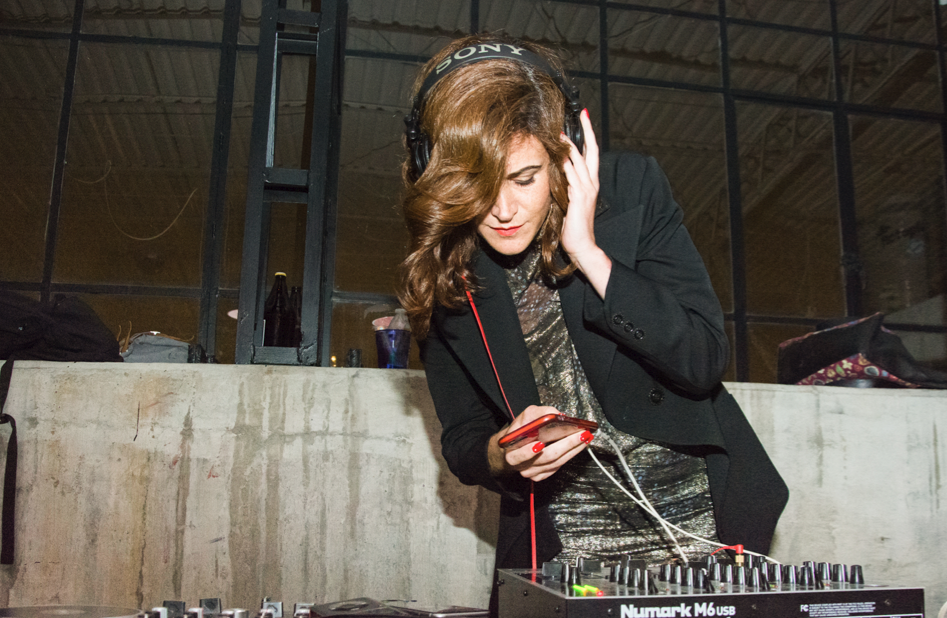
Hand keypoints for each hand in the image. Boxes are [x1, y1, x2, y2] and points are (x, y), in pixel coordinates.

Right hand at [488, 405, 592, 481]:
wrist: (513, 446)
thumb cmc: (520, 431)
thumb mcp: (525, 417)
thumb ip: (539, 414)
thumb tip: (558, 415)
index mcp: (512, 452)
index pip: (521, 454)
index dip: (530, 451)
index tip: (542, 443)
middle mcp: (521, 466)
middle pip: (547, 458)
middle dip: (566, 445)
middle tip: (581, 434)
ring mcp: (532, 473)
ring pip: (556, 463)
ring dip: (574, 450)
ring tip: (585, 438)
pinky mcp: (540, 476)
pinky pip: (558, 467)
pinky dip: (570, 455)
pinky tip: (578, 446)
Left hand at [560, 110, 610, 297]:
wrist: (582, 246)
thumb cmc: (574, 228)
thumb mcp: (569, 203)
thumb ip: (566, 188)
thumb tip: (556, 175)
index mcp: (589, 184)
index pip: (590, 155)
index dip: (588, 137)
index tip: (583, 120)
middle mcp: (591, 184)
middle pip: (591, 151)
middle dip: (587, 131)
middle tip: (583, 114)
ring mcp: (587, 190)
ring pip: (579, 161)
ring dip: (570, 145)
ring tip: (561, 131)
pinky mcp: (580, 198)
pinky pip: (573, 177)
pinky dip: (566, 164)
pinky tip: (559, 155)